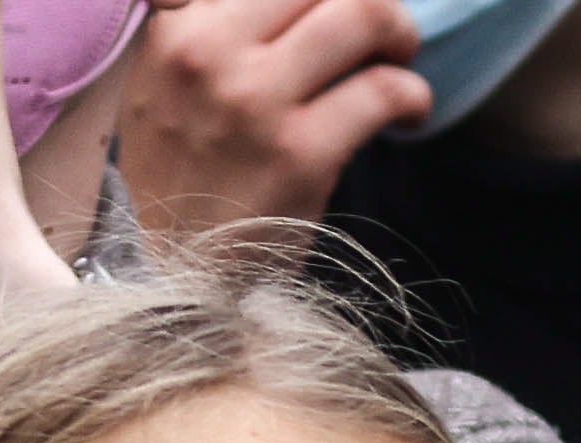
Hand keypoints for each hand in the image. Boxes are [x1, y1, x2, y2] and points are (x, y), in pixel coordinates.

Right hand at [117, 0, 428, 245]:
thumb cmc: (180, 178)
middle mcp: (206, 53)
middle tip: (381, 30)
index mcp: (173, 27)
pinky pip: (383, 92)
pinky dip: (412, 96)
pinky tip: (409, 113)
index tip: (332, 9)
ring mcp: (253, 102)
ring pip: (361, 14)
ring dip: (398, 31)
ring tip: (399, 59)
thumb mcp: (167, 81)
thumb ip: (218, 25)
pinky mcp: (298, 154)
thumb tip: (308, 4)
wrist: (169, 278)